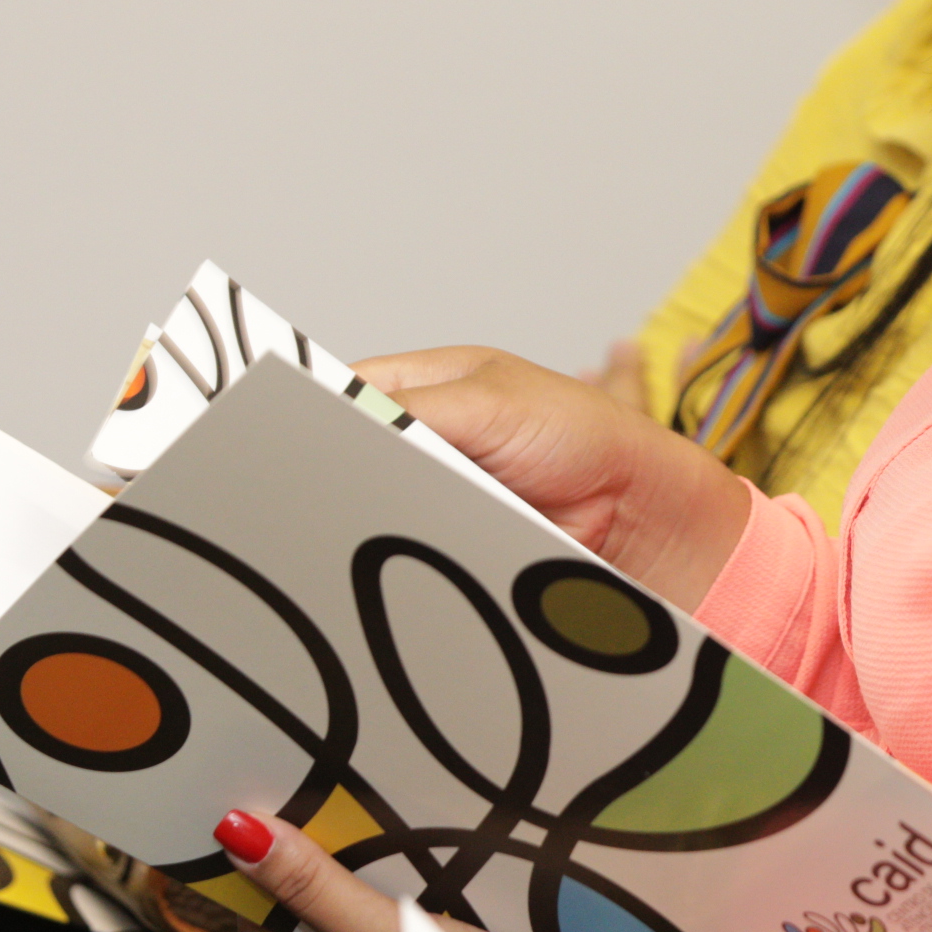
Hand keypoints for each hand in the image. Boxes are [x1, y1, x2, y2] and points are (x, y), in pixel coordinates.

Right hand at [353, 347, 752, 610]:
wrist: (637, 511)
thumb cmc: (584, 434)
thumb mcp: (492, 402)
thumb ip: (415, 409)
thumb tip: (342, 421)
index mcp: (425, 385)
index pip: (344, 390)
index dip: (316, 410)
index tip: (293, 432)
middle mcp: (422, 437)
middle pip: (348, 451)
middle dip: (337, 467)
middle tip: (325, 483)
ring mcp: (432, 491)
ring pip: (370, 502)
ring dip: (370, 510)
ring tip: (368, 514)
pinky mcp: (447, 540)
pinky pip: (404, 543)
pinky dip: (400, 546)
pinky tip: (397, 546)